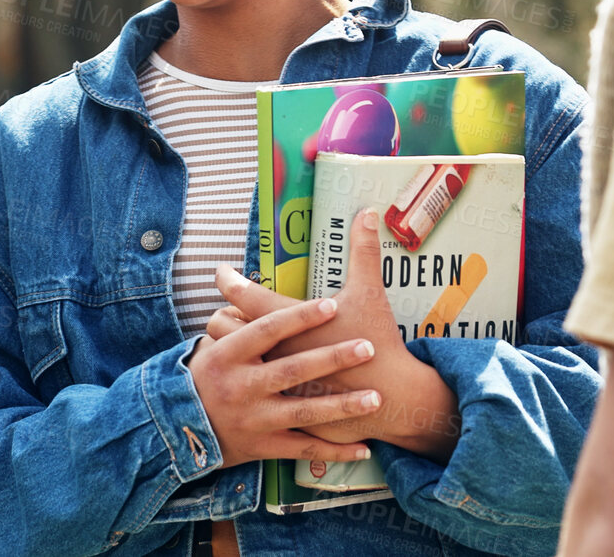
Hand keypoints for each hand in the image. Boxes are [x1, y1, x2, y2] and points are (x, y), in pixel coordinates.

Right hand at [185, 294, 385, 467]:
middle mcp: (240, 386)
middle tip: (367, 347)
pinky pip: (303, 448)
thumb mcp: (208, 347)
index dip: (299, 317)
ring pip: (304, 411)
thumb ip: (233, 322)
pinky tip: (363, 446)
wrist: (174, 429)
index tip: (331, 304)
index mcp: (226, 355)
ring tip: (375, 399)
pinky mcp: (261, 446)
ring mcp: (252, 418)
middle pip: (293, 368)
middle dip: (333, 358)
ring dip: (342, 406)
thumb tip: (234, 276)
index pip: (266, 329)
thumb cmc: (202, 379)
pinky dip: (334, 450)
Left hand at [206, 209, 460, 459]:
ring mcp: (272, 378)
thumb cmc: (377, 341)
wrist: (390, 397)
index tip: (223, 271)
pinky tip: (254, 370)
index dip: (226, 278)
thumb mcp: (369, 292)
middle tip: (230, 307)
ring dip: (231, 346)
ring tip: (236, 337)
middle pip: (222, 326)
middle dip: (223, 314)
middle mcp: (271, 348)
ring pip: (231, 359)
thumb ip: (363, 250)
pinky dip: (248, 375)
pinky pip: (248, 387)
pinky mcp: (279, 401)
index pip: (239, 293)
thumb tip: (367, 212)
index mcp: (285, 319)